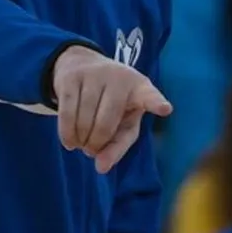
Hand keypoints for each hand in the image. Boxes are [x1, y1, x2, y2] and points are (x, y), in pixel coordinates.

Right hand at [49, 45, 172, 172]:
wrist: (82, 64)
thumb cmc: (111, 102)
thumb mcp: (122, 123)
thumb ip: (117, 147)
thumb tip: (100, 168)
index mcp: (141, 88)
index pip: (150, 97)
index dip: (156, 103)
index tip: (165, 109)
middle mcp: (120, 77)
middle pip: (106, 122)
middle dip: (96, 144)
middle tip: (91, 150)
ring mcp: (94, 74)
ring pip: (83, 118)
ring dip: (80, 140)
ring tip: (81, 144)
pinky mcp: (72, 76)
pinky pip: (67, 112)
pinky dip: (66, 133)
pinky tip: (69, 142)